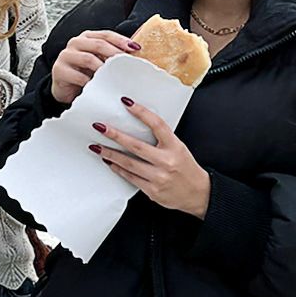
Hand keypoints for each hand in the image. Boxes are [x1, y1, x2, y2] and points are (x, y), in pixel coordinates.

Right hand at [50, 30, 141, 104]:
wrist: (64, 89)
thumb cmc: (84, 73)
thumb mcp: (99, 62)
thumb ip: (112, 56)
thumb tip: (136, 56)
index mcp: (86, 37)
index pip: (105, 35)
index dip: (121, 40)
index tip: (136, 48)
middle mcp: (75, 42)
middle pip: (98, 44)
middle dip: (115, 54)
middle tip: (127, 64)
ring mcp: (65, 55)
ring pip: (88, 58)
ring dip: (103, 69)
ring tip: (115, 77)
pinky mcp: (59, 70)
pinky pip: (78, 76)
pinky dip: (90, 82)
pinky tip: (99, 88)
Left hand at [90, 100, 211, 217]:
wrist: (198, 194)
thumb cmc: (186, 167)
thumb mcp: (178, 147)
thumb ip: (161, 138)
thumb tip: (137, 124)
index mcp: (175, 146)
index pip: (157, 124)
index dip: (141, 112)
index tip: (126, 102)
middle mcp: (167, 161)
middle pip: (136, 146)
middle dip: (115, 136)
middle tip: (100, 126)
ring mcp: (159, 177)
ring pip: (129, 163)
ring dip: (110, 153)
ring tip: (97, 146)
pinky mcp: (152, 191)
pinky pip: (131, 178)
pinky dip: (118, 169)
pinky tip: (109, 161)